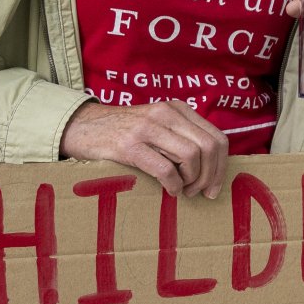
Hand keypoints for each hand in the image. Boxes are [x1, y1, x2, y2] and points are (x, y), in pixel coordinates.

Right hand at [61, 99, 229, 199]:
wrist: (82, 127)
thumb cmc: (123, 134)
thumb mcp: (158, 126)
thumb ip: (181, 137)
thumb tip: (211, 169)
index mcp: (177, 109)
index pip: (217, 137)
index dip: (221, 167)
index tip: (214, 187)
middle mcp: (166, 114)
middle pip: (209, 147)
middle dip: (211, 176)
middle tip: (200, 193)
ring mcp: (147, 127)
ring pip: (191, 156)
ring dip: (192, 181)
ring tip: (182, 191)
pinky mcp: (129, 145)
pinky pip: (165, 169)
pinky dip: (173, 185)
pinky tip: (169, 191)